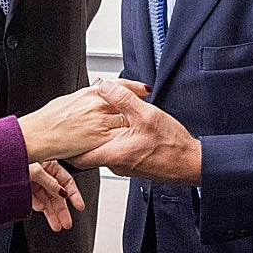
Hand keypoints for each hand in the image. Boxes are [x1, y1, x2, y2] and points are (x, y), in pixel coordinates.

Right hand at [16, 80, 149, 162]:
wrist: (38, 134)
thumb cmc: (47, 119)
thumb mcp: (68, 100)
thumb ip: (85, 98)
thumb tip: (94, 95)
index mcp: (89, 93)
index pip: (119, 85)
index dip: (134, 87)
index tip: (144, 89)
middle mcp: (97, 105)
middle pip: (126, 104)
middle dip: (135, 109)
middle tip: (140, 112)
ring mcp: (99, 122)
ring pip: (125, 121)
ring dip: (131, 126)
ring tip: (134, 131)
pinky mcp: (99, 139)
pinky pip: (119, 139)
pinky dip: (123, 141)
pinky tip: (124, 144)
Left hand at [27, 160, 84, 231]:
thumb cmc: (16, 155)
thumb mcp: (36, 169)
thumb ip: (50, 182)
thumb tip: (63, 194)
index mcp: (50, 163)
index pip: (67, 181)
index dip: (74, 194)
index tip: (79, 207)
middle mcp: (43, 172)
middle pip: (57, 194)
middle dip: (62, 210)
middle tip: (67, 223)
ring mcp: (34, 180)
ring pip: (46, 199)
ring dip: (51, 213)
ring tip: (56, 225)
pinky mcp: (24, 187)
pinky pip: (33, 198)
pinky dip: (37, 205)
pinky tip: (40, 210)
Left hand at [68, 79, 201, 185]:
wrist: (192, 163)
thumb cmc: (173, 146)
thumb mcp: (146, 115)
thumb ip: (123, 99)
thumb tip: (105, 86)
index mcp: (113, 154)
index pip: (77, 156)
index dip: (66, 145)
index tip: (60, 134)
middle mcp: (116, 163)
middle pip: (90, 149)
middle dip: (87, 133)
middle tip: (83, 117)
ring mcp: (124, 165)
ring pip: (105, 148)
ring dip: (105, 133)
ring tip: (108, 118)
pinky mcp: (133, 164)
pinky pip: (118, 149)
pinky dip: (118, 137)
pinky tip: (127, 126)